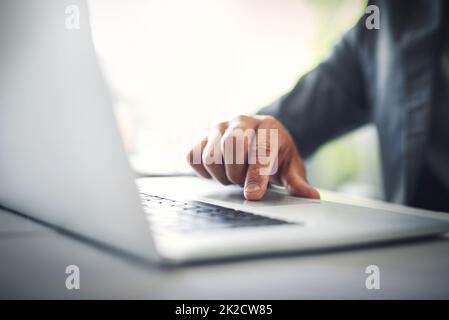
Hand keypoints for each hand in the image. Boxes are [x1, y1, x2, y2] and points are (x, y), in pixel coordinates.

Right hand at [186, 115, 319, 200]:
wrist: (258, 136)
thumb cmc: (275, 153)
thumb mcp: (291, 166)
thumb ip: (297, 181)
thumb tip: (311, 196)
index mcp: (268, 126)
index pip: (260, 149)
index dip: (256, 175)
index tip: (253, 195)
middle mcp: (241, 122)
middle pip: (231, 145)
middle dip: (237, 172)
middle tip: (244, 182)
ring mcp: (219, 128)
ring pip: (210, 155)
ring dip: (221, 175)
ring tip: (234, 176)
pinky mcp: (202, 138)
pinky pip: (193, 157)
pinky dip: (204, 171)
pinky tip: (219, 172)